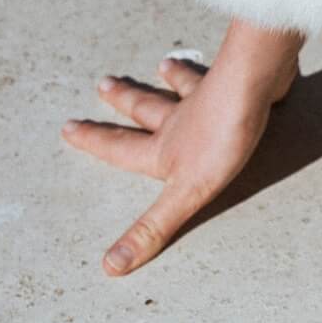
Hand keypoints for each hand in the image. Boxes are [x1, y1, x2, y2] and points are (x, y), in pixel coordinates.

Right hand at [62, 36, 299, 276]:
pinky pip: (222, 71)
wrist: (252, 87)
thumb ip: (152, 227)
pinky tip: (221, 57)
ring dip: (170, 78)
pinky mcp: (238, 81)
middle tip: (103, 84)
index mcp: (164, 148)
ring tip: (162, 66)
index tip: (68, 127)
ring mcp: (208, 96)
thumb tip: (110, 265)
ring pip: (181, 86)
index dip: (93, 142)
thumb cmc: (221, 142)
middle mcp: (180, 119)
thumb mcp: (185, 194)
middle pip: (145, 108)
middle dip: (123, 100)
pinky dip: (218, 65)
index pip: (120, 148)